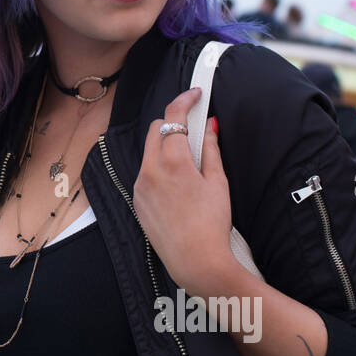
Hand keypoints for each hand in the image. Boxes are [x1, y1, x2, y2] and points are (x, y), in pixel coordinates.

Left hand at [133, 87, 240, 297]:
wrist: (195, 261)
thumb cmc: (212, 223)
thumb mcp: (218, 182)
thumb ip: (211, 149)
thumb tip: (210, 124)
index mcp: (172, 161)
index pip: (173, 117)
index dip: (185, 99)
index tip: (196, 94)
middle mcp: (149, 170)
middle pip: (156, 129)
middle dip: (173, 123)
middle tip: (195, 130)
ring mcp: (140, 186)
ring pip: (149, 152)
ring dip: (165, 147)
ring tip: (189, 163)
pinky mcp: (137, 201)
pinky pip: (145, 173)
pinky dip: (158, 168)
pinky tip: (177, 185)